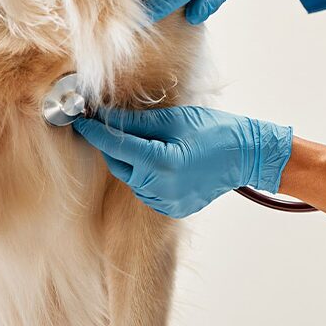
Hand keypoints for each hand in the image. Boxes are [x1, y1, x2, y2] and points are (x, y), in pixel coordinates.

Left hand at [71, 105, 292, 217]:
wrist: (245, 156)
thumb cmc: (215, 131)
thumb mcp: (175, 120)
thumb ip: (136, 122)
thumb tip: (105, 116)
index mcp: (160, 162)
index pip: (114, 145)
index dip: (94, 131)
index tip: (80, 120)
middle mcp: (160, 187)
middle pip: (119, 164)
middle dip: (115, 144)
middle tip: (116, 125)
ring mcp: (166, 202)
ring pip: (131, 178)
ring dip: (132, 160)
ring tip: (153, 142)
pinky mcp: (172, 209)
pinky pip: (146, 190)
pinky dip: (146, 175)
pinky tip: (164, 160)